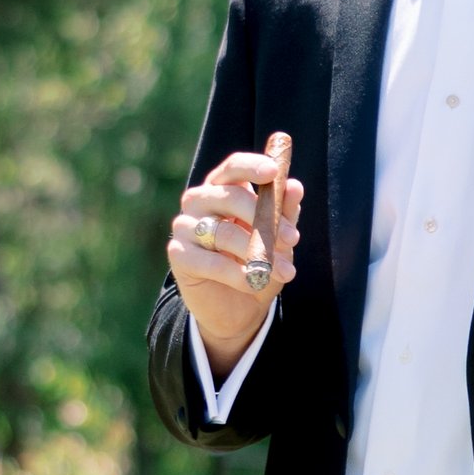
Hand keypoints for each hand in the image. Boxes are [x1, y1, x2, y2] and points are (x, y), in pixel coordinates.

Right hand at [168, 137, 301, 374]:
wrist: (239, 307)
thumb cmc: (259, 262)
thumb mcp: (278, 238)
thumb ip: (284, 212)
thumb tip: (294, 186)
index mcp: (223, 187)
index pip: (233, 168)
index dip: (252, 166)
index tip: (273, 172)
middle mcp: (199, 201)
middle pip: (230, 197)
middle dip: (266, 218)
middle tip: (292, 238)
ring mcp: (184, 226)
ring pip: (224, 232)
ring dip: (259, 253)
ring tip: (284, 271)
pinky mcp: (178, 254)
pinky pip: (212, 262)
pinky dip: (239, 275)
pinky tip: (256, 283)